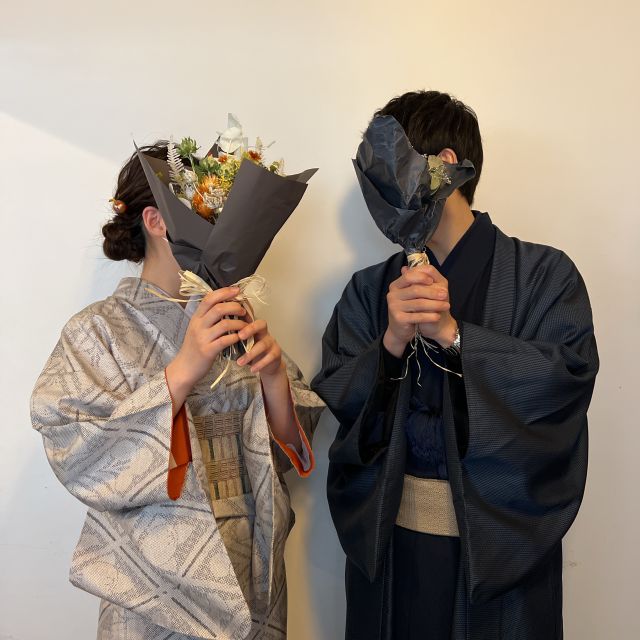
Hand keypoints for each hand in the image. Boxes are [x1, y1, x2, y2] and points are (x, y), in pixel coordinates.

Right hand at [166, 287, 247, 407]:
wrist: (184, 368)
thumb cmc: (193, 347)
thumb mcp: (197, 328)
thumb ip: (208, 317)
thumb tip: (224, 303)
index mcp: (196, 318)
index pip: (209, 299)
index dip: (224, 292)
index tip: (237, 290)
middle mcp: (198, 326)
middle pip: (219, 309)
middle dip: (235, 307)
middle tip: (244, 310)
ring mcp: (202, 338)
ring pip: (225, 324)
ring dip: (239, 323)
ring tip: (246, 326)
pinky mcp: (208, 351)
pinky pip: (226, 340)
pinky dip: (236, 337)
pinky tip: (241, 338)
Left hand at [236, 319, 283, 377]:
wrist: (269, 364)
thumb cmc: (253, 351)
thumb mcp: (244, 344)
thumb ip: (235, 339)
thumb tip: (218, 337)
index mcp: (255, 329)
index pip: (250, 319)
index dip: (243, 321)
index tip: (233, 326)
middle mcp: (265, 333)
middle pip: (261, 325)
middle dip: (250, 329)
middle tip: (240, 337)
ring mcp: (272, 343)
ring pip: (263, 344)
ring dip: (250, 354)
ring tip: (239, 362)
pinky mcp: (276, 354)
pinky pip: (269, 357)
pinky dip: (260, 364)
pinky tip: (252, 369)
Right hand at [383, 264, 453, 356]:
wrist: (401, 329)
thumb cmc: (410, 308)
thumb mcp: (414, 293)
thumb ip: (420, 280)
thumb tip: (429, 268)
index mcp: (396, 285)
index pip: (408, 276)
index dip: (421, 277)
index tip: (433, 281)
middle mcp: (392, 295)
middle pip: (415, 290)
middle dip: (433, 292)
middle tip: (445, 294)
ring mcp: (394, 307)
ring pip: (418, 303)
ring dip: (435, 304)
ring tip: (446, 305)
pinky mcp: (399, 319)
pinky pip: (417, 316)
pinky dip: (430, 316)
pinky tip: (438, 316)